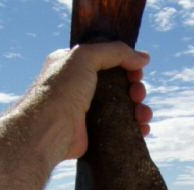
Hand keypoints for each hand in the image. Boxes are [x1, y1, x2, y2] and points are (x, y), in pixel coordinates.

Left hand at [31, 42, 151, 160]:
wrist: (49, 129)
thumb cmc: (61, 90)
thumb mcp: (85, 57)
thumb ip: (116, 52)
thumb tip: (144, 58)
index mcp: (75, 66)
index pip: (109, 61)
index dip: (127, 66)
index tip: (138, 72)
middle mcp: (81, 88)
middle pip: (120, 86)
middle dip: (135, 89)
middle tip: (138, 95)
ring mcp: (88, 113)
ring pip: (123, 109)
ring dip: (139, 110)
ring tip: (143, 116)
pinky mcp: (94, 134)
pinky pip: (120, 129)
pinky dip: (134, 128)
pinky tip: (142, 129)